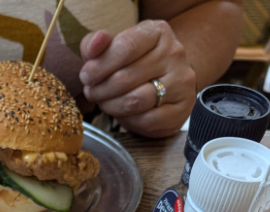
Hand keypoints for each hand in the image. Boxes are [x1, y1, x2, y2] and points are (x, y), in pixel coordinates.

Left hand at [79, 22, 196, 137]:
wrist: (164, 82)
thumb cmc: (131, 63)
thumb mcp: (111, 48)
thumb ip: (95, 44)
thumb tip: (98, 40)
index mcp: (158, 32)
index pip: (126, 47)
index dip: (100, 66)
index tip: (86, 76)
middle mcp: (174, 53)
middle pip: (126, 77)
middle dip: (101, 89)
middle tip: (92, 93)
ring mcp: (182, 81)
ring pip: (136, 100)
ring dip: (112, 106)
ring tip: (105, 103)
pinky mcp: (183, 108)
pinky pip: (147, 120)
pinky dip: (129, 120)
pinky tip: (123, 114)